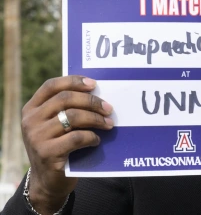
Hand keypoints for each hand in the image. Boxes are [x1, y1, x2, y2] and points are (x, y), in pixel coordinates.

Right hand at [21, 76, 112, 212]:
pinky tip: (97, 140)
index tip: (94, 84)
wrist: (47, 180)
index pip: (51, 86)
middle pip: (65, 99)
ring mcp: (36, 137)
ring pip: (73, 117)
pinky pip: (76, 138)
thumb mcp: (56, 124)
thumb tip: (97, 90)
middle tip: (109, 108)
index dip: (73, 81)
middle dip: (92, 101)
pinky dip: (91, 137)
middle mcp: (30, 121)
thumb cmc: (59, 145)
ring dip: (96, 119)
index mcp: (32, 109)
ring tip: (108, 124)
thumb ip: (67, 108)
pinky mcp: (47, 153)